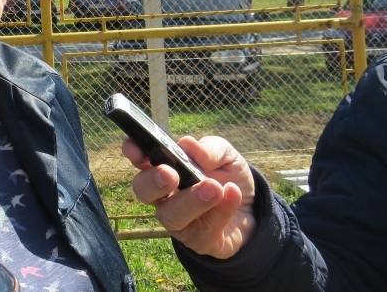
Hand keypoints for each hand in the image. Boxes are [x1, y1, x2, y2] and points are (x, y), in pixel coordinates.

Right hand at [124, 135, 255, 258]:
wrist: (252, 210)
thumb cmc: (228, 177)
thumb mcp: (226, 155)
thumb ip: (210, 148)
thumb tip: (188, 145)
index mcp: (163, 167)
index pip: (140, 159)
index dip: (133, 153)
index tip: (135, 148)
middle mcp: (163, 195)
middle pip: (143, 191)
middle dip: (153, 182)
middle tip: (170, 174)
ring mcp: (178, 221)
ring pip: (171, 215)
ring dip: (191, 200)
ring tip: (214, 188)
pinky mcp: (198, 241)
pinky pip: (204, 230)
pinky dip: (221, 211)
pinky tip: (232, 194)